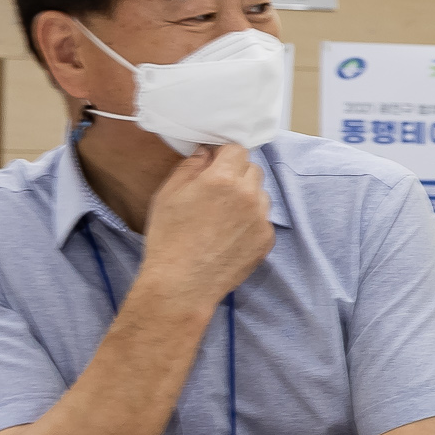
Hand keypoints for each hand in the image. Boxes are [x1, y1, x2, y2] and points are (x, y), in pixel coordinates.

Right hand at [136, 144, 273, 305]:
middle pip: (252, 170)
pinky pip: (263, 220)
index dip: (224, 154)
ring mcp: (261, 219)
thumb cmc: (168, 238)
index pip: (237, 149)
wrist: (181, 284)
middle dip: (237, 173)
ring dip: (247, 197)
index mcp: (223, 178)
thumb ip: (190, 166)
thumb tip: (206, 152)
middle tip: (216, 191)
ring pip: (261, 194)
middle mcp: (248, 195)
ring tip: (223, 215)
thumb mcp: (168, 194)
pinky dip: (251, 221)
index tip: (214, 163)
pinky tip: (230, 235)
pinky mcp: (266, 240)